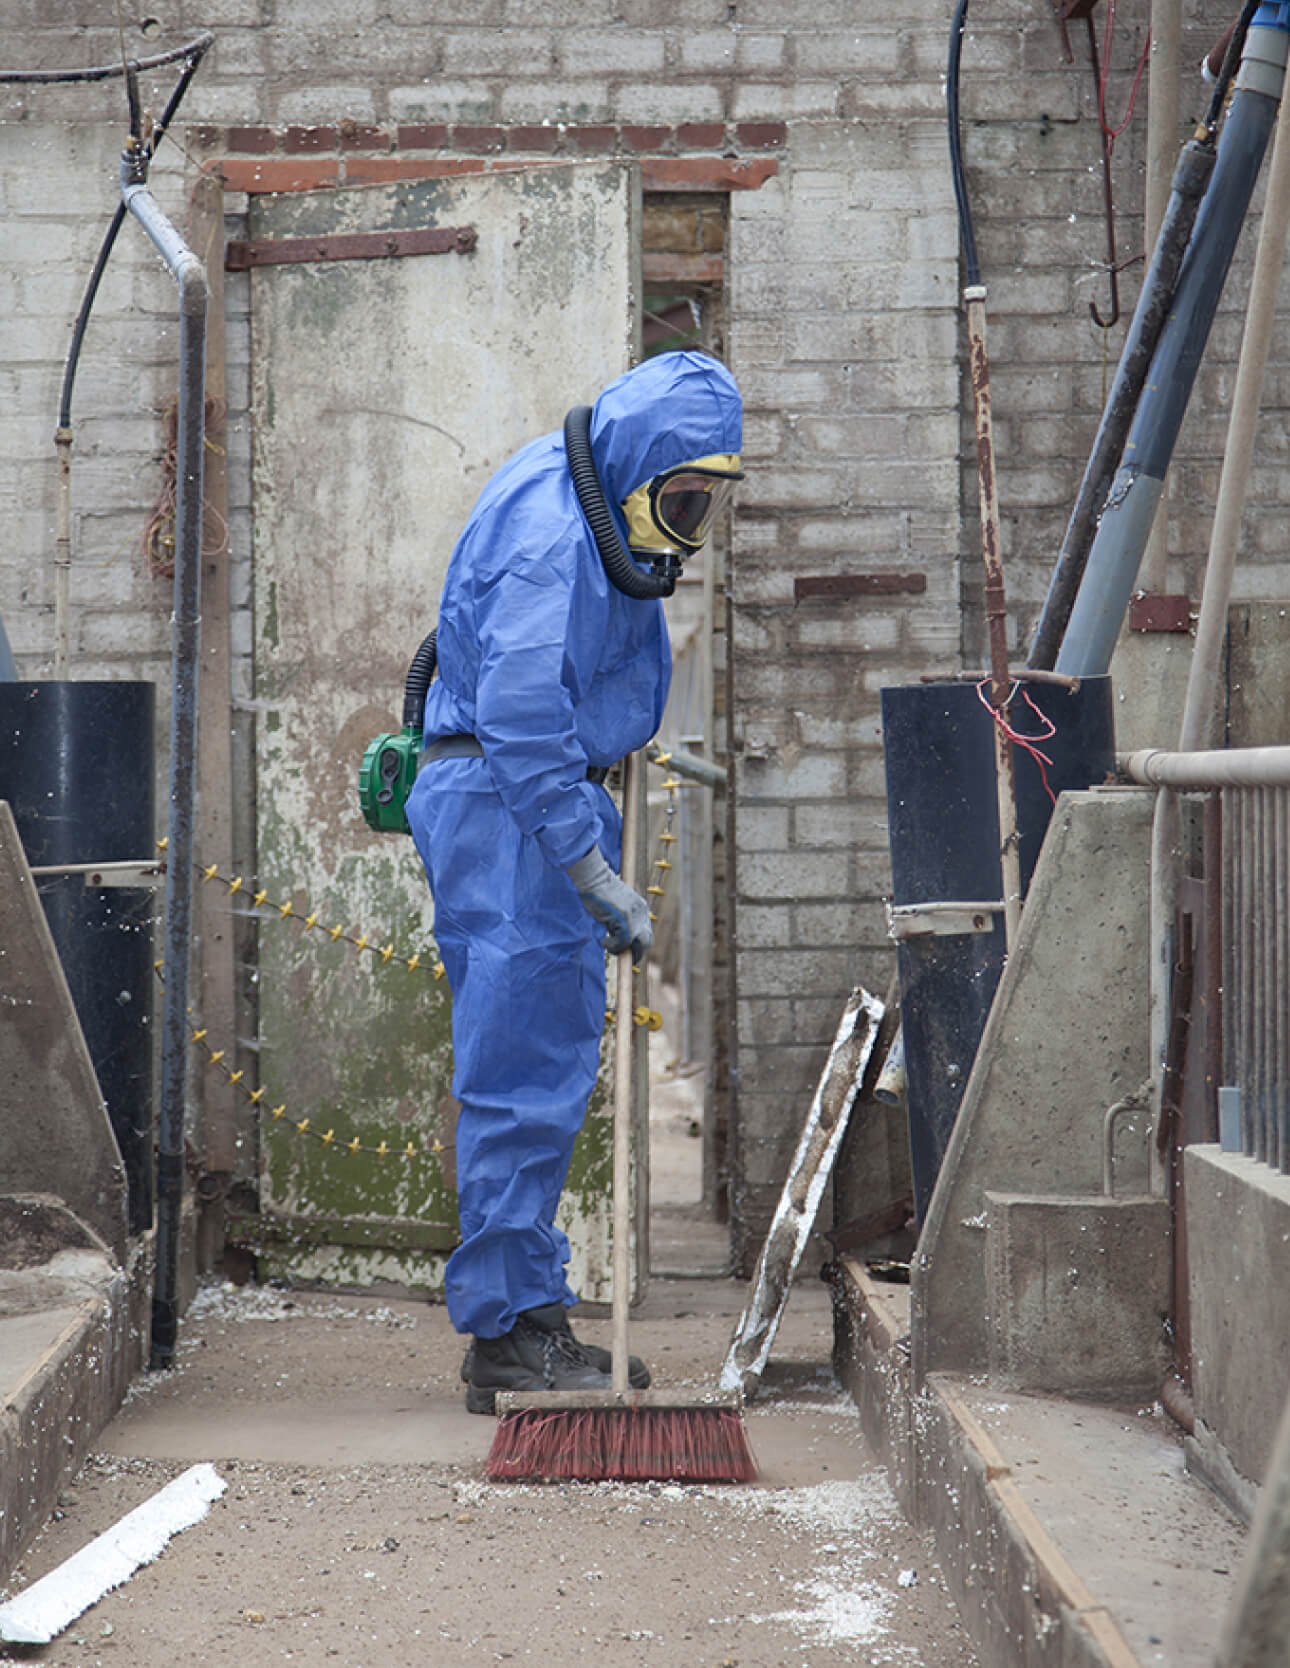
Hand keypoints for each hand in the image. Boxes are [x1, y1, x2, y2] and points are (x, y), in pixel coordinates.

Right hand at [566, 846, 652, 963]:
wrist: (594, 878)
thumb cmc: (600, 892)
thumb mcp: (616, 907)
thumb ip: (621, 921)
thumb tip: (619, 939)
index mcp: (641, 909)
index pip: (646, 933)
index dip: (638, 945)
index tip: (629, 952)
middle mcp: (641, 913)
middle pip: (646, 942)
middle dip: (636, 953)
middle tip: (621, 955)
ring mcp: (634, 916)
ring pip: (636, 944)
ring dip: (622, 950)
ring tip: (608, 945)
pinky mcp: (624, 919)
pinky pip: (623, 942)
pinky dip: (613, 946)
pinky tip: (603, 941)